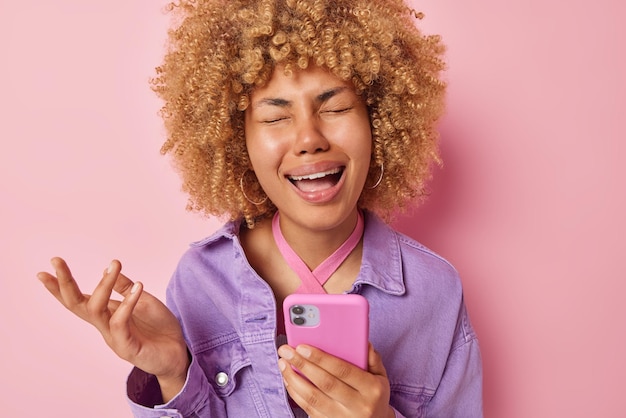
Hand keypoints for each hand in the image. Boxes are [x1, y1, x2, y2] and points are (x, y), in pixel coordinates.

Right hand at [37, 257, 188, 400]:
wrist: (178, 354)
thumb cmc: (159, 329)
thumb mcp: (143, 302)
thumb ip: (126, 288)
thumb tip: (109, 268)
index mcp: (106, 316)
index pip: (78, 299)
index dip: (60, 286)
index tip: (46, 268)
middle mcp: (104, 326)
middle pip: (76, 304)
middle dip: (64, 283)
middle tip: (56, 261)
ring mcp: (114, 337)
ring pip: (96, 310)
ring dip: (103, 285)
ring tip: (114, 265)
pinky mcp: (128, 347)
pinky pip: (121, 323)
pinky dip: (128, 303)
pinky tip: (138, 287)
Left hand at [277, 343, 394, 417]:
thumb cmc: (375, 396)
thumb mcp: (381, 377)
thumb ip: (372, 358)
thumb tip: (362, 340)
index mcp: (371, 389)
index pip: (343, 370)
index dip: (321, 358)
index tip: (303, 347)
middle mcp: (357, 405)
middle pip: (325, 383)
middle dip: (302, 365)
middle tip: (286, 351)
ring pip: (313, 398)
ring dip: (294, 379)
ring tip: (283, 364)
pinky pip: (308, 409)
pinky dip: (295, 394)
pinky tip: (288, 380)